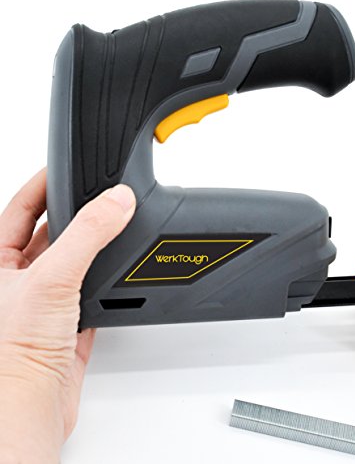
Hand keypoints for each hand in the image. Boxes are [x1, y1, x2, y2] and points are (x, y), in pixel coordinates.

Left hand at [0, 169, 135, 462]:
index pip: (20, 208)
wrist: (29, 408)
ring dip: (96, 248)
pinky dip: (107, 283)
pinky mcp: (68, 326)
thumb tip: (117, 201)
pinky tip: (118, 276)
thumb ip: (87, 234)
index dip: (43, 185)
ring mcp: (44, 303)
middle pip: (51, 233)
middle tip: (103, 198)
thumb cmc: (12, 351)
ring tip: (117, 231)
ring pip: (74, 263)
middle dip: (77, 215)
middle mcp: (18, 280)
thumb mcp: (52, 277)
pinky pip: (91, 294)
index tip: (68, 168)